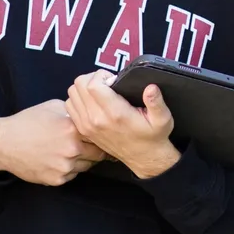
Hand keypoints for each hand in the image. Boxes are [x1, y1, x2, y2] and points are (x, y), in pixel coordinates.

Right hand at [0, 100, 105, 185]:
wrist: (4, 143)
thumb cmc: (27, 122)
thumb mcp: (53, 107)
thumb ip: (74, 112)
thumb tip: (90, 113)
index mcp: (72, 130)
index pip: (100, 135)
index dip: (101, 135)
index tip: (102, 135)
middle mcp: (71, 150)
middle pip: (98, 154)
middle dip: (96, 149)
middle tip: (90, 145)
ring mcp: (64, 167)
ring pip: (86, 166)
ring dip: (83, 160)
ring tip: (70, 151)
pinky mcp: (57, 179)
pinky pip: (73, 175)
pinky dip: (70, 169)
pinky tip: (59, 159)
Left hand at [65, 70, 179, 179]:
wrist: (143, 158)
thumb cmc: (153, 136)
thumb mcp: (163, 119)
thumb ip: (157, 103)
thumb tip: (151, 88)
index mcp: (115, 114)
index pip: (93, 85)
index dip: (102, 75)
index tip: (113, 79)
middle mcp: (97, 119)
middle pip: (79, 86)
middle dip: (91, 78)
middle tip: (106, 83)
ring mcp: (87, 126)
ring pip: (72, 94)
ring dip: (83, 88)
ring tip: (99, 91)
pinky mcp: (83, 130)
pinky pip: (70, 106)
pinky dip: (78, 99)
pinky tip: (92, 101)